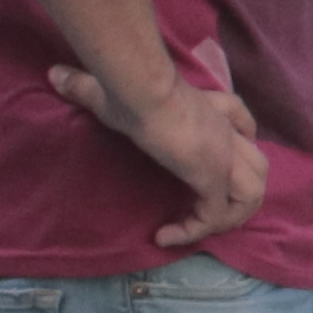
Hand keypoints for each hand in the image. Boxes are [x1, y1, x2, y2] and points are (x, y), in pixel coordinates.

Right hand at [50, 37, 270, 250]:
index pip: (243, 124)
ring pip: (251, 194)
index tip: (213, 168)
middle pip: (258, 167)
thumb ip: (85, 85)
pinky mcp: (213, 176)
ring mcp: (224, 155)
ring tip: (194, 230)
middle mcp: (225, 132)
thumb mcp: (106, 89)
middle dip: (241, 195)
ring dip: (227, 218)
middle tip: (207, 210)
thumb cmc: (127, 87)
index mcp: (210, 108)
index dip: (239, 146)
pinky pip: (215, 216)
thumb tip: (55, 75)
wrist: (141, 88)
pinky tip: (165, 236)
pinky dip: (194, 232)